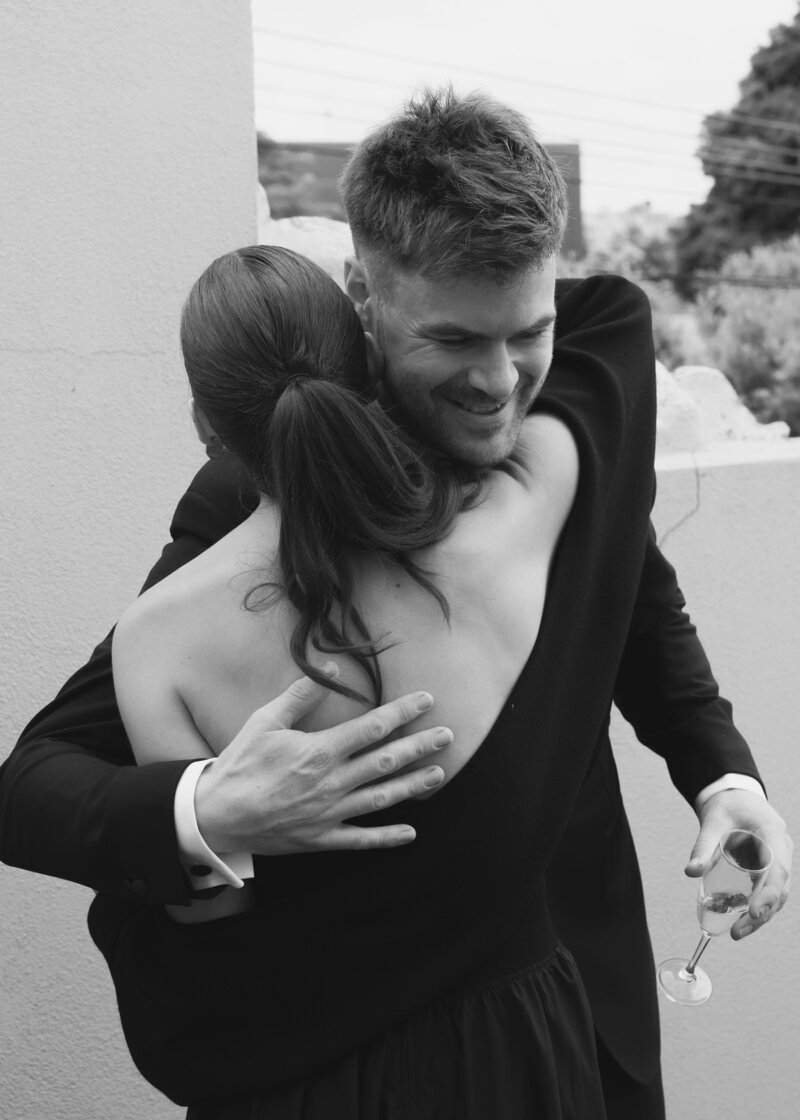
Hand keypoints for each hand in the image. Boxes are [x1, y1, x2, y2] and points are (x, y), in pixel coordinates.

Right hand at [194, 671, 450, 855]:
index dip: (403, 712)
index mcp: (319, 751)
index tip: (426, 700)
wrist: (214, 815)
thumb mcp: (264, 721)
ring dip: (413, 785)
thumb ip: (300, 696)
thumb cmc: (239, 763)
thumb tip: (332, 673)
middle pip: (386, 762)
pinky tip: (410, 833)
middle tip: (448, 735)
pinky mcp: (321, 838)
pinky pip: (361, 840)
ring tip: (439, 773)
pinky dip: (387, 837)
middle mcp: (331, 783)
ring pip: (381, 798)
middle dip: (420, 746)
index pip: (372, 728)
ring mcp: (329, 814)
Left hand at [685, 789, 791, 939]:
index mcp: (773, 834)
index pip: (778, 869)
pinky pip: (767, 891)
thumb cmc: (727, 804)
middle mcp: (782, 850)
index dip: (769, 894)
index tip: (754, 912)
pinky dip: (756, 906)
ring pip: (776, 895)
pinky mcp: (769, 869)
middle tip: (738, 932)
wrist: (736, 796)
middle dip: (761, 914)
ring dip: (759, 916)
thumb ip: (703, 845)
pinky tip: (739, 918)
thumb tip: (691, 871)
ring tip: (737, 932)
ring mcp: (778, 860)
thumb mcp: (713, 820)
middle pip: (779, 889)